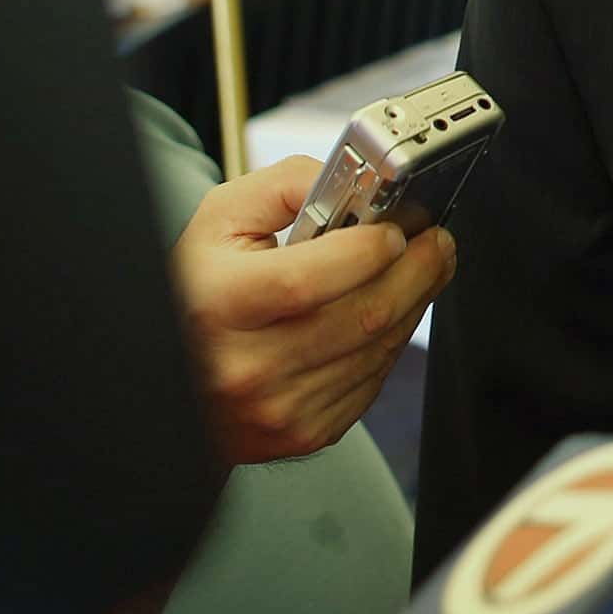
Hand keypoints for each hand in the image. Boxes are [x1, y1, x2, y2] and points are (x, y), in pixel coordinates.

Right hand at [171, 157, 456, 464]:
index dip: (367, 250)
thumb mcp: (220, 222)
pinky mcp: (306, 431)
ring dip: (415, 303)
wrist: (178, 378)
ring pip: (379, 349)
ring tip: (420, 268)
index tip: (395, 227)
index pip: (307, 280)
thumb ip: (286, 187)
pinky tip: (386, 313)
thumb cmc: (198, 292)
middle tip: (434, 240)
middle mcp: (247, 365)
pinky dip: (391, 341)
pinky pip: (374, 380)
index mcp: (219, 305)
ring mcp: (279, 407)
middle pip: (363, 316)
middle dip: (418, 269)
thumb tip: (352, 183)